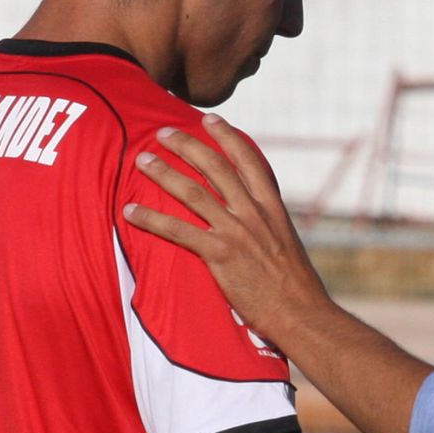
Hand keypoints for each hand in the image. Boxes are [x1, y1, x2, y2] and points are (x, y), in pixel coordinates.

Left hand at [124, 115, 327, 342]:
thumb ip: (269, 226)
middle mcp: (254, 213)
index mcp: (272, 208)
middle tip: (164, 132)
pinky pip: (178, 230)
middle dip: (187, 145)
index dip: (227, 137)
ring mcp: (237, 232)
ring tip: (143, 160)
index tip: (210, 120)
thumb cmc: (296, 286)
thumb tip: (257, 220)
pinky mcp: (220, 255)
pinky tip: (131, 211)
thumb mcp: (288, 244)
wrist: (302, 312)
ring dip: (164, 173)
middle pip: (216, 168)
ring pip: (193, 192)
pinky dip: (152, 219)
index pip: (249, 161)